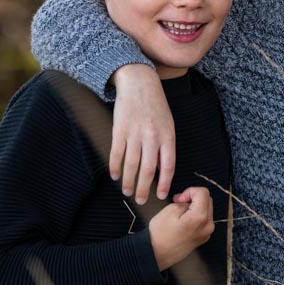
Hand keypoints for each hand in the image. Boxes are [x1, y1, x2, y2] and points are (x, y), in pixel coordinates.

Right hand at [110, 64, 174, 203]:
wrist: (139, 84)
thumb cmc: (155, 106)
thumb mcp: (168, 125)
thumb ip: (165, 147)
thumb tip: (161, 171)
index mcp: (167, 136)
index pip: (168, 166)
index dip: (164, 183)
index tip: (161, 195)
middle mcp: (152, 136)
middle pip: (148, 170)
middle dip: (144, 188)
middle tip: (141, 200)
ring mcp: (135, 133)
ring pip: (131, 164)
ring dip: (128, 181)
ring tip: (127, 192)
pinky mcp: (119, 130)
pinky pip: (117, 153)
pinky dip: (115, 167)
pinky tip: (115, 176)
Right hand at [147, 187, 214, 270]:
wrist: (156, 254)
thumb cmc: (160, 233)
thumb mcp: (171, 209)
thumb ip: (185, 201)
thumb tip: (190, 200)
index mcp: (200, 217)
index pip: (203, 192)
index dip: (190, 191)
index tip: (180, 198)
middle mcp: (208, 226)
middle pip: (207, 200)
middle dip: (193, 198)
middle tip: (178, 203)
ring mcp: (207, 233)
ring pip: (206, 210)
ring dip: (195, 207)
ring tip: (180, 213)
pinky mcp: (203, 238)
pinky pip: (204, 220)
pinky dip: (196, 216)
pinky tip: (183, 221)